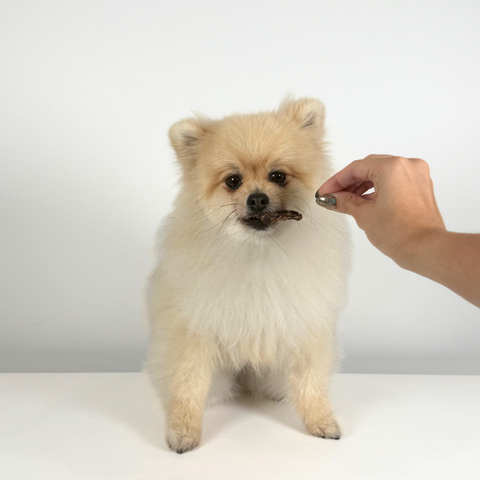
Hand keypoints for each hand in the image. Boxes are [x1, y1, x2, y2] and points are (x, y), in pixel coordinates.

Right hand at [316, 154, 445, 268]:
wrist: (427, 249)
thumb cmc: (398, 232)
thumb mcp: (364, 215)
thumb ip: (345, 201)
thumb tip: (331, 198)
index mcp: (392, 167)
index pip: (356, 168)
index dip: (336, 181)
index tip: (324, 192)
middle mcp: (407, 165)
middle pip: (369, 167)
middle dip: (349, 182)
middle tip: (332, 196)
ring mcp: (417, 175)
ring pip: (382, 173)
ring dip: (363, 185)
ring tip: (346, 201)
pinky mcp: (421, 186)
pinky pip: (394, 180)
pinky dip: (378, 188)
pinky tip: (365, 201)